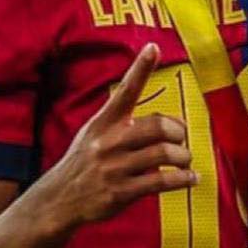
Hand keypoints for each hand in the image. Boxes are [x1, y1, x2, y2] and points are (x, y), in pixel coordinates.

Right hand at [42, 43, 197, 228]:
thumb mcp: (94, 132)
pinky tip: (190, 178)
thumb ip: (126, 123)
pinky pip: (161, 182)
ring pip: (164, 154)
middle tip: (182, 138)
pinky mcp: (121, 192)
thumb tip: (171, 121)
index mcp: (104, 122)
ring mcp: (115, 167)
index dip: (140, 68)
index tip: (153, 47)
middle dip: (179, 131)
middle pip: (158, 126)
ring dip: (183, 157)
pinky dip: (182, 179)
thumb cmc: (84, 162)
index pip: (125, 89)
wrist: (58, 199)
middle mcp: (109, 141)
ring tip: (185, 160)